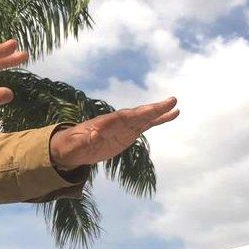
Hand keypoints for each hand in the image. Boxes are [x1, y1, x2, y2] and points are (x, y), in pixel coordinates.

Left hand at [49, 97, 178, 169]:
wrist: (72, 146)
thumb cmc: (72, 145)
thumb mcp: (76, 145)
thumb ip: (85, 140)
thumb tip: (95, 135)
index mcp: (106, 123)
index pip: (125, 117)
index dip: (138, 113)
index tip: (151, 109)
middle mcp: (118, 121)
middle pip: (138, 114)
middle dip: (154, 109)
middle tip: (171, 101)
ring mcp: (125, 126)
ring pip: (145, 117)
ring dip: (160, 112)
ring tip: (176, 106)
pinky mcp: (129, 132)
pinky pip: (147, 125)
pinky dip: (160, 120)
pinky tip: (173, 114)